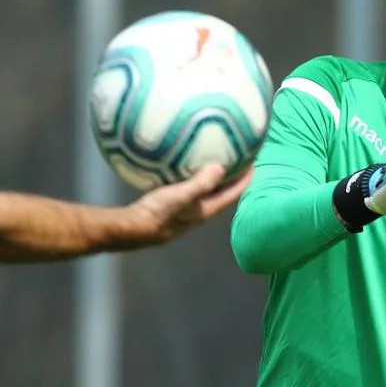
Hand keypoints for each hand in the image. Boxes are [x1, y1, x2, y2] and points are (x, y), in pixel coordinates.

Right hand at [124, 164, 251, 245]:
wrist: (132, 228)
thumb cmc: (157, 213)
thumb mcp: (180, 196)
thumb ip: (200, 183)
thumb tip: (221, 167)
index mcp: (207, 210)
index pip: (233, 194)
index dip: (245, 179)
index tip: (253, 162)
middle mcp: (200, 212)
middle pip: (223, 192)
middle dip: (232, 176)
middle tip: (238, 157)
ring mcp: (185, 210)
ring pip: (206, 191)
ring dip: (213, 177)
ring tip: (215, 157)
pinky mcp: (171, 206)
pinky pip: (188, 188)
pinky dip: (192, 176)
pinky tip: (183, 164)